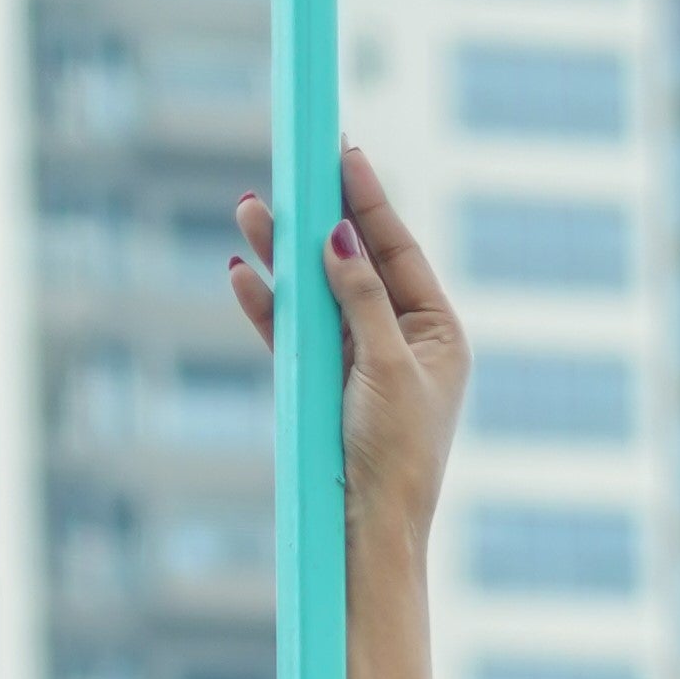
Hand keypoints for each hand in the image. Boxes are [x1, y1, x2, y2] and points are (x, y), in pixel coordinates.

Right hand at [228, 149, 468, 561]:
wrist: (368, 527)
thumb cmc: (395, 454)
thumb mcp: (385, 366)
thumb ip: (361, 297)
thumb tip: (340, 235)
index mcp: (437, 333)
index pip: (398, 250)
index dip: (369, 200)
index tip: (344, 150)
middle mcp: (400, 341)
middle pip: (353, 262)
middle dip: (317, 217)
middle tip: (289, 168)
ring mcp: (359, 361)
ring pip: (316, 291)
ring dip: (283, 255)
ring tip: (251, 211)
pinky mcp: (324, 385)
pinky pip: (292, 333)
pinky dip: (268, 305)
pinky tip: (243, 275)